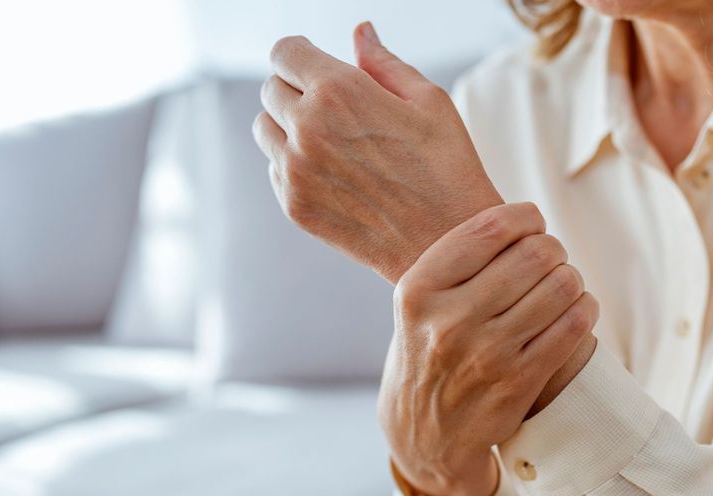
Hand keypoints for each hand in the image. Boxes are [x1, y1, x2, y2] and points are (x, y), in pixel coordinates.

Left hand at [253, 22, 501, 282]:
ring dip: (288, 126)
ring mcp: (295, 170)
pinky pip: (275, 168)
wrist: (445, 246)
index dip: (300, 54)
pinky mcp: (294, 205)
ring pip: (264, 129)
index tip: (315, 64)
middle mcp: (307, 127)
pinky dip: (293, 164)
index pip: (284, 52)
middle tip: (333, 107)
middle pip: (271, 88)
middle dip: (296, 88)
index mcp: (339, 90)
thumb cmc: (447, 170)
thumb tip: (360, 32)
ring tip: (332, 141)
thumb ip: (384, 62)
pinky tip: (335, 173)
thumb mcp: (429, 102)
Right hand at [379, 203, 598, 495]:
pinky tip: (575, 309)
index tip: (531, 225)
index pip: (491, 228)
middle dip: (552, 249)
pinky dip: (584, 309)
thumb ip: (459, 260)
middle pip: (534, 254)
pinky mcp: (518, 383)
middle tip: (549, 258)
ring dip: (571, 278)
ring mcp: (486, 355)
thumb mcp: (418, 302)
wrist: (424, 431)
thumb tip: (526, 220)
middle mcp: (448, 322)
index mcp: (419, 291)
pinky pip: (574, 326)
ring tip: (561, 284)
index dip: (526, 218)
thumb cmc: (429, 349)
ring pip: (561, 287)